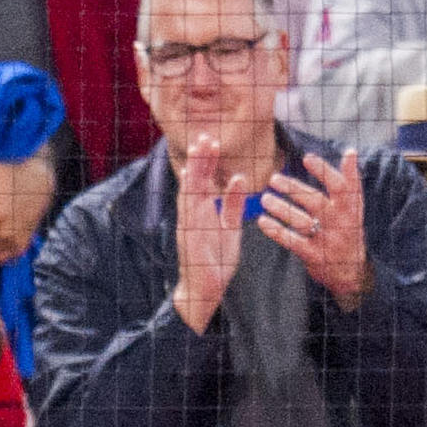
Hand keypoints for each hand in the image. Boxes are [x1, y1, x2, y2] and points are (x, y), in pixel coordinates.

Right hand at [171, 135, 242, 328]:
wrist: (206, 290)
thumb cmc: (216, 261)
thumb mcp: (230, 227)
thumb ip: (233, 204)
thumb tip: (239, 179)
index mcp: (203, 211)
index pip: (205, 181)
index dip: (208, 162)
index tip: (213, 142)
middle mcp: (193, 213)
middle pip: (196, 180)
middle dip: (200, 158)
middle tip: (205, 136)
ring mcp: (188, 223)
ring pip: (190, 190)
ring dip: (194, 169)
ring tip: (198, 149)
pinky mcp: (188, 235)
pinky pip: (188, 210)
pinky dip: (189, 193)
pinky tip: (191, 177)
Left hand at [255, 147, 372, 308]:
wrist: (352, 272)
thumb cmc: (348, 231)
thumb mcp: (354, 208)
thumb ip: (349, 182)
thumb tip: (350, 152)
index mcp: (351, 208)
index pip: (340, 186)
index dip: (324, 171)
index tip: (307, 157)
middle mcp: (340, 223)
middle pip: (315, 201)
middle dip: (293, 189)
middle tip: (273, 178)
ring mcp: (327, 240)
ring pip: (301, 221)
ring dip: (281, 208)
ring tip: (265, 199)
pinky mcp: (314, 256)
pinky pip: (292, 241)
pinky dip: (276, 231)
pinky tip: (263, 221)